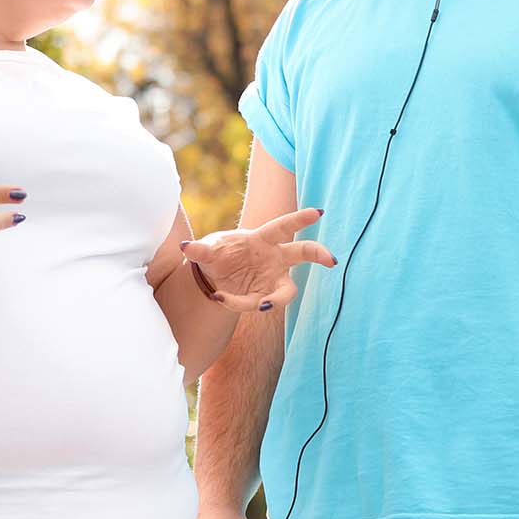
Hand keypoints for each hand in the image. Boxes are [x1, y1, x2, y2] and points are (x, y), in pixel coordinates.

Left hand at [181, 208, 335, 310]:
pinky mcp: (265, 297)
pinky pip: (259, 303)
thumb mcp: (207, 249)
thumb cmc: (218, 253)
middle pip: (303, 253)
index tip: (318, 212)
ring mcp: (273, 279)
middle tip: (332, 260)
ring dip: (277, 299)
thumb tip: (187, 247)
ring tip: (263, 306)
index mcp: (263, 239)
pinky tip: (221, 297)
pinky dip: (239, 303)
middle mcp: (275, 258)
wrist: (214, 277)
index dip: (300, 219)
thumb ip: (199, 249)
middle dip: (318, 254)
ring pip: (287, 290)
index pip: (284, 227)